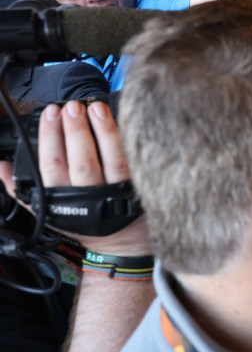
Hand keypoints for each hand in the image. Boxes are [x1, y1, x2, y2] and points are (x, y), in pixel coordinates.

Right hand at [0, 101, 150, 255]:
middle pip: (80, 161)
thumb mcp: (47, 209)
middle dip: (75, 131)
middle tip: (72, 107)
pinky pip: (134, 165)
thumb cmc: (83, 222)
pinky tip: (122, 124)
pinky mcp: (138, 190)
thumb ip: (19, 187)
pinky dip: (128, 145)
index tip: (51, 113)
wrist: (120, 244)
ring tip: (96, 108)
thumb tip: (0, 167)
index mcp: (61, 199)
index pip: (51, 165)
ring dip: (103, 132)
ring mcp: (116, 194)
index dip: (50, 137)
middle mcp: (88, 197)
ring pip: (110, 161)